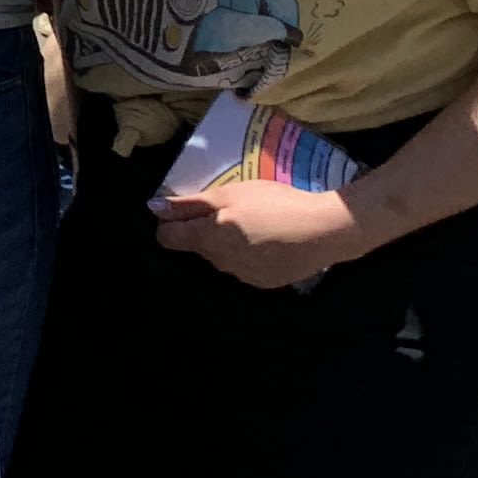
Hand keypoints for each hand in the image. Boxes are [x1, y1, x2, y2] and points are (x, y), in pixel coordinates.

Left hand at [153, 177, 363, 289]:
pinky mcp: (263, 283)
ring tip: (256, 223)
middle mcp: (219, 263)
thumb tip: (153, 208)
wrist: (324, 230)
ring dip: (228, 242)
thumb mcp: (230, 194)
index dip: (172, 223)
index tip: (187, 211)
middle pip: (197, 246)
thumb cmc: (275, 203)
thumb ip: (189, 204)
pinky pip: (244, 268)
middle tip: (233, 210)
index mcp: (207, 239)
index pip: (167, 238)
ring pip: (221, 257)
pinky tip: (270, 241)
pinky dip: (250, 255)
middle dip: (205, 230)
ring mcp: (242, 276)